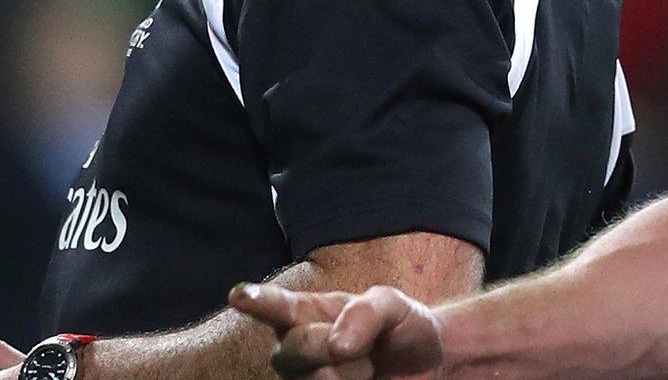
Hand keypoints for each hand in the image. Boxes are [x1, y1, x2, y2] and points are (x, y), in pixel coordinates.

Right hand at [230, 283, 441, 379]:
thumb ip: (366, 313)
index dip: (257, 301)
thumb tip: (336, 344)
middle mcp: (295, 349)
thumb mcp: (393, 305)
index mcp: (308, 313)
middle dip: (330, 347)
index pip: (277, 307)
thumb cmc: (401, 326)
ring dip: (352, 373)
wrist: (427, 362)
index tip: (240, 295)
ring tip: (367, 365)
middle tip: (365, 347)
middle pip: (292, 351)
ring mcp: (303, 379)